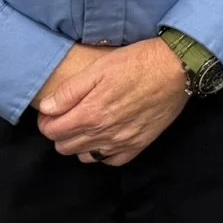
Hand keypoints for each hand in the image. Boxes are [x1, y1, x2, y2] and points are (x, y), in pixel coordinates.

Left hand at [34, 38, 189, 164]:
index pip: (51, 131)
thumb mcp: (99, 68)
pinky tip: (106, 137)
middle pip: (65, 147)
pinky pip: (110, 160)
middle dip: (62, 132)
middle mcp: (103, 134)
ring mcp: (121, 142)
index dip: (47, 121)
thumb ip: (69, 91)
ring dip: (80, 144)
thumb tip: (46, 108)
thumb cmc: (137, 62)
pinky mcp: (138, 144)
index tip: (53, 111)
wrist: (176, 67)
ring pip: (85, 156)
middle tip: (70, 115)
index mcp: (89, 114)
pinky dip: (103, 152)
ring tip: (88, 125)